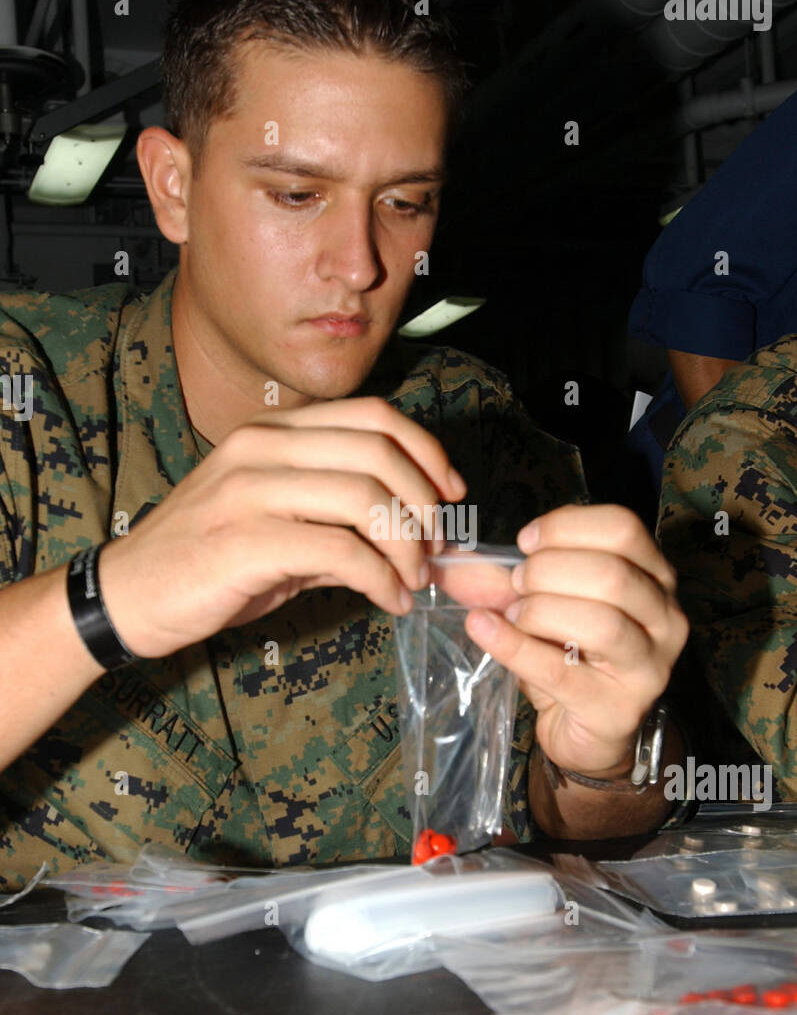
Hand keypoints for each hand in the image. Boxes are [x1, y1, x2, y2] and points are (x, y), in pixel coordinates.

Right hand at [99, 396, 464, 658]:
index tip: (451, 492)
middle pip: (378, 452)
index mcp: (272, 433)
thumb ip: (337, 519)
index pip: (372, 415)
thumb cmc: (204, 561)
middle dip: (424, 504)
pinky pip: (340, 552)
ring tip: (413, 580)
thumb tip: (410, 535)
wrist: (127, 594)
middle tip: (435, 549)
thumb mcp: (273, 523)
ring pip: (365, 499)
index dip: (426, 450)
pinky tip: (388, 599)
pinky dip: (380, 579)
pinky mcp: (245, 541)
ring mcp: (251, 490)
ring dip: (407, 547)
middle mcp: (262, 448)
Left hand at [462, 505, 688, 778]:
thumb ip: (503, 579)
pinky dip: (514, 646)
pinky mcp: (619, 709)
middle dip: (548, 571)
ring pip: (599, 621)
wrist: (590, 734)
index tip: (525, 543)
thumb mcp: (546, 606)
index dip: (565, 526)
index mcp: (655, 577)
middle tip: (515, 586)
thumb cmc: (575, 659)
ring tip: (512, 616)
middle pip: (611, 572)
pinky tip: (484, 630)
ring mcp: (649, 667)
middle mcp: (665, 618)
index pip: (623, 528)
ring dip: (539, 610)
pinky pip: (560, 670)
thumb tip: (447, 560)